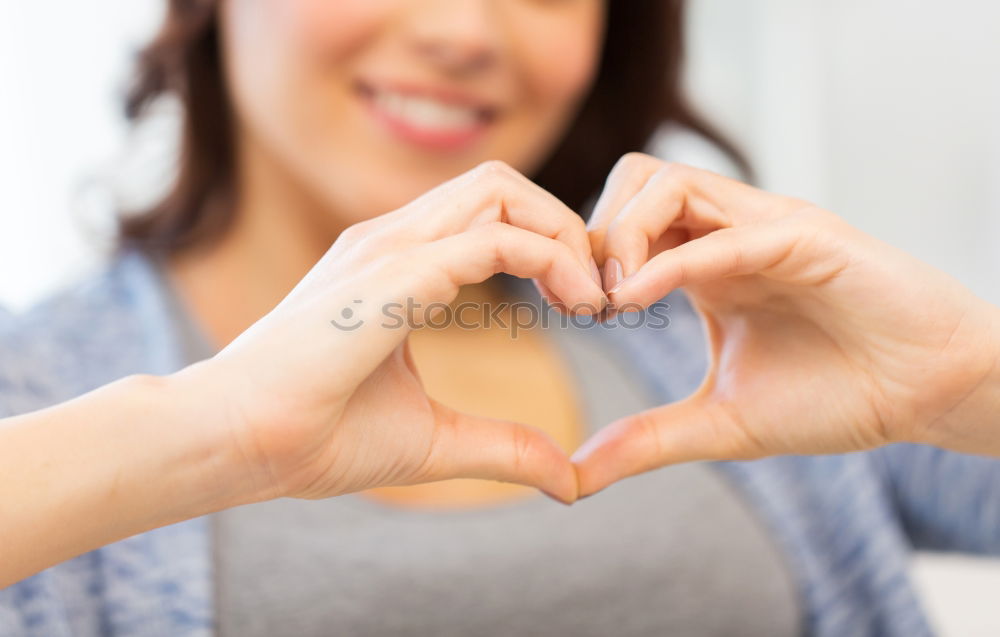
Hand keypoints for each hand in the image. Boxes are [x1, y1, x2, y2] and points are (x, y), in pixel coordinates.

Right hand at [177, 161, 605, 503]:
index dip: (550, 245)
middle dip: (565, 226)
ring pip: (501, 191)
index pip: (489, 213)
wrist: (237, 443)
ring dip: (562, 234)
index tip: (585, 306)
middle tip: (597, 293)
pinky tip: (574, 304)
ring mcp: (389, 248)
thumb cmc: (316, 436)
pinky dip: (548, 259)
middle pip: (502, 185)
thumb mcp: (433, 441)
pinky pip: (492, 239)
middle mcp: (392, 239)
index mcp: (397, 263)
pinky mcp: (392, 275)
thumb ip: (503, 447)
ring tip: (591, 298)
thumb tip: (568, 479)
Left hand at [573, 154, 999, 495]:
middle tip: (583, 302)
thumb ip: (646, 440)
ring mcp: (767, 227)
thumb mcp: (720, 422)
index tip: (566, 312)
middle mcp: (729, 232)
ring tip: (611, 302)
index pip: (622, 218)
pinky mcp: (809, 238)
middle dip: (592, 233)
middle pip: (634, 179)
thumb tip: (573, 476)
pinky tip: (635, 300)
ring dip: (624, 235)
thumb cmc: (835, 395)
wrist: (927, 395)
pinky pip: (729, 232)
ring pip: (671, 183)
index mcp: (704, 262)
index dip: (580, 256)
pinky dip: (674, 261)